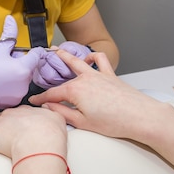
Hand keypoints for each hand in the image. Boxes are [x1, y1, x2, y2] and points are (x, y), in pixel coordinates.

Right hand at [0, 15, 42, 116]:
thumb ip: (9, 34)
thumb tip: (11, 21)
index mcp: (22, 70)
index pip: (36, 56)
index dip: (32, 50)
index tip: (29, 49)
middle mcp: (23, 85)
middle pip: (29, 68)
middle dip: (20, 62)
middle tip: (4, 59)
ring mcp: (17, 96)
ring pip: (22, 80)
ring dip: (15, 74)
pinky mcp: (9, 104)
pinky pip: (15, 90)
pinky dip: (9, 85)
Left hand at [0, 105, 66, 159]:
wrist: (39, 142)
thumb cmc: (48, 133)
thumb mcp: (56, 118)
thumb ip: (51, 113)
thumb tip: (51, 112)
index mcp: (25, 110)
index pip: (17, 113)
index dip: (15, 119)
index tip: (15, 123)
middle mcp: (10, 115)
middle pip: (1, 118)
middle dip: (0, 123)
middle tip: (1, 130)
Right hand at [29, 50, 164, 141]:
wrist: (140, 116)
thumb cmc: (114, 122)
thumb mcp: (83, 123)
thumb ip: (63, 113)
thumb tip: (49, 107)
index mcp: (75, 91)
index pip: (52, 95)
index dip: (41, 99)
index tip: (33, 101)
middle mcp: (85, 79)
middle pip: (63, 75)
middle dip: (50, 70)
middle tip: (40, 64)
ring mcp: (98, 75)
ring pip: (78, 61)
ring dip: (66, 55)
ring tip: (57, 50)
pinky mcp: (110, 75)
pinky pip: (100, 60)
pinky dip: (93, 57)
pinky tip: (88, 60)